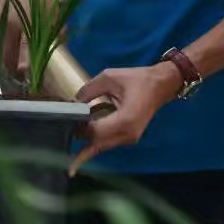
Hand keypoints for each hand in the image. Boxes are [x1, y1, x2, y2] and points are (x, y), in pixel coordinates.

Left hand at [69, 61, 182, 175]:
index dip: (78, 126)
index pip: (94, 132)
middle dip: (79, 138)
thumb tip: (72, 102)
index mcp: (125, 120)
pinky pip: (107, 141)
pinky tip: (82, 130)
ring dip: (86, 139)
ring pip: (100, 146)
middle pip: (95, 144)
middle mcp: (128, 135)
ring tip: (69, 130)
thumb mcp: (109, 78)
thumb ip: (89, 90)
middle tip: (61, 131)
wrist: (161, 85)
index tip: (65, 118)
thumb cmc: (137, 79)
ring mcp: (129, 139)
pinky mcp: (129, 137)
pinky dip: (94, 137)